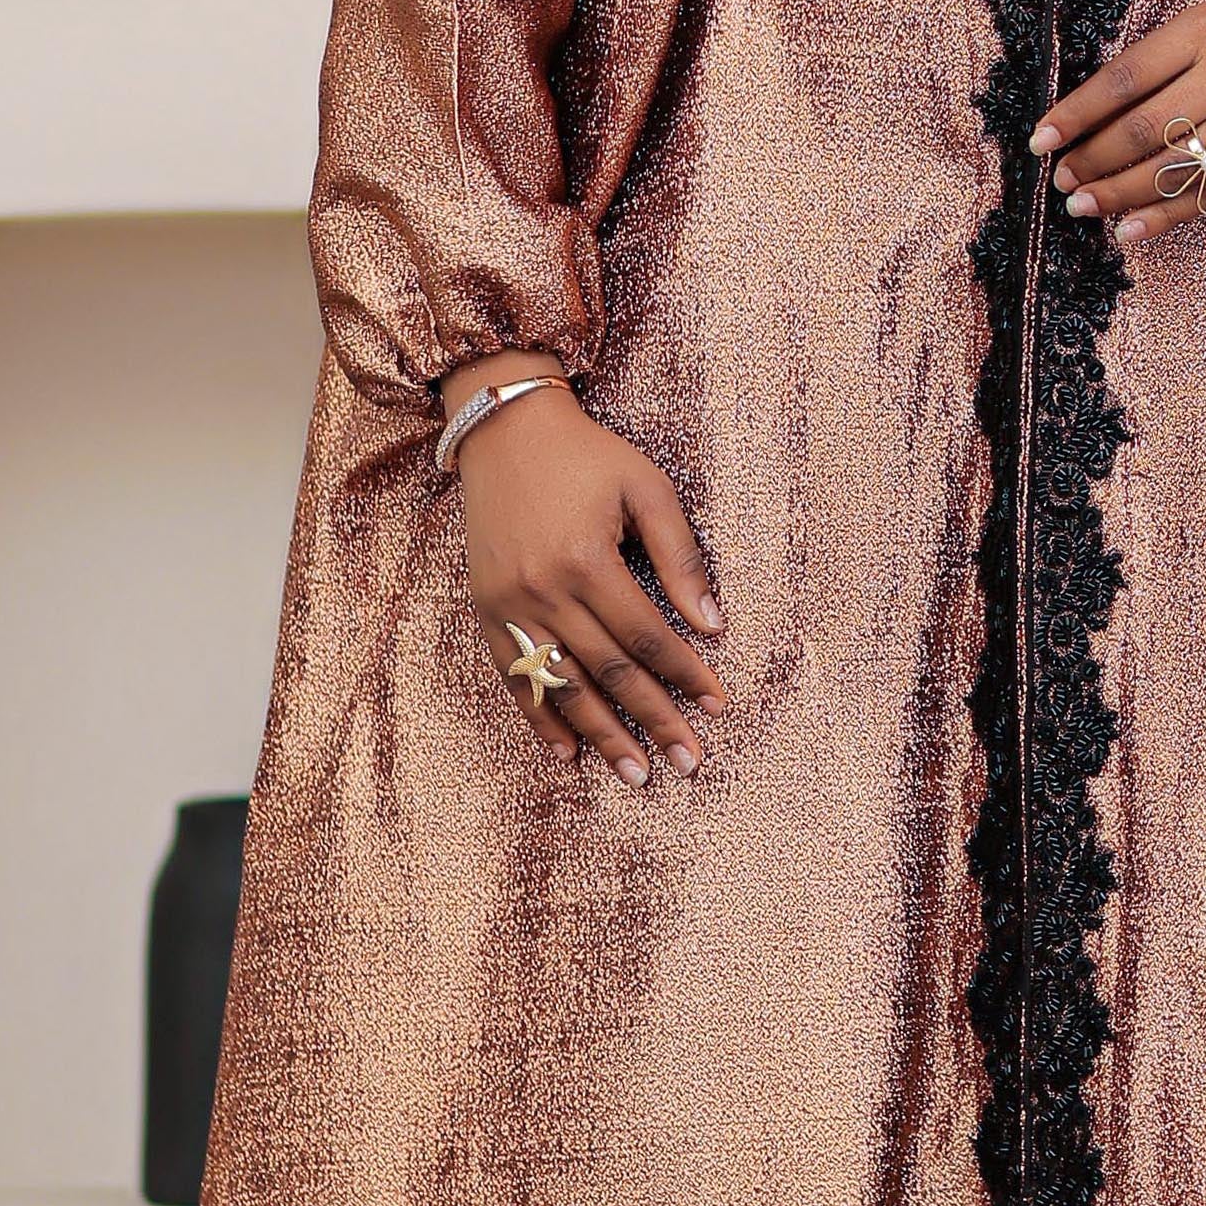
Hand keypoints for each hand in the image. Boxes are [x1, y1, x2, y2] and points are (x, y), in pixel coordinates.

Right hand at [453, 368, 722, 785]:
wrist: (505, 431)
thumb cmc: (588, 456)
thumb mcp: (647, 488)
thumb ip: (680, 556)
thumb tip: (713, 624)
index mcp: (587, 560)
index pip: (647, 636)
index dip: (685, 674)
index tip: (719, 705)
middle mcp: (543, 590)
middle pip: (609, 671)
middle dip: (654, 720)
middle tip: (689, 763)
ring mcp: (509, 605)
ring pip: (562, 685)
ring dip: (602, 734)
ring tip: (637, 773)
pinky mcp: (487, 610)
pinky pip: (514, 677)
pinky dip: (541, 718)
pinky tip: (569, 752)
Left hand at [1043, 0, 1205, 246]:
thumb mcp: (1201, 30)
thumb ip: (1151, 67)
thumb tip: (1083, 123)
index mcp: (1202, 31)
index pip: (1125, 78)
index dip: (1078, 113)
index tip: (1041, 139)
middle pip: (1147, 127)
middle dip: (1094, 159)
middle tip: (1062, 177)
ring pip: (1174, 168)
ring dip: (1119, 193)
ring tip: (1081, 204)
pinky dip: (1164, 216)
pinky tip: (1129, 228)